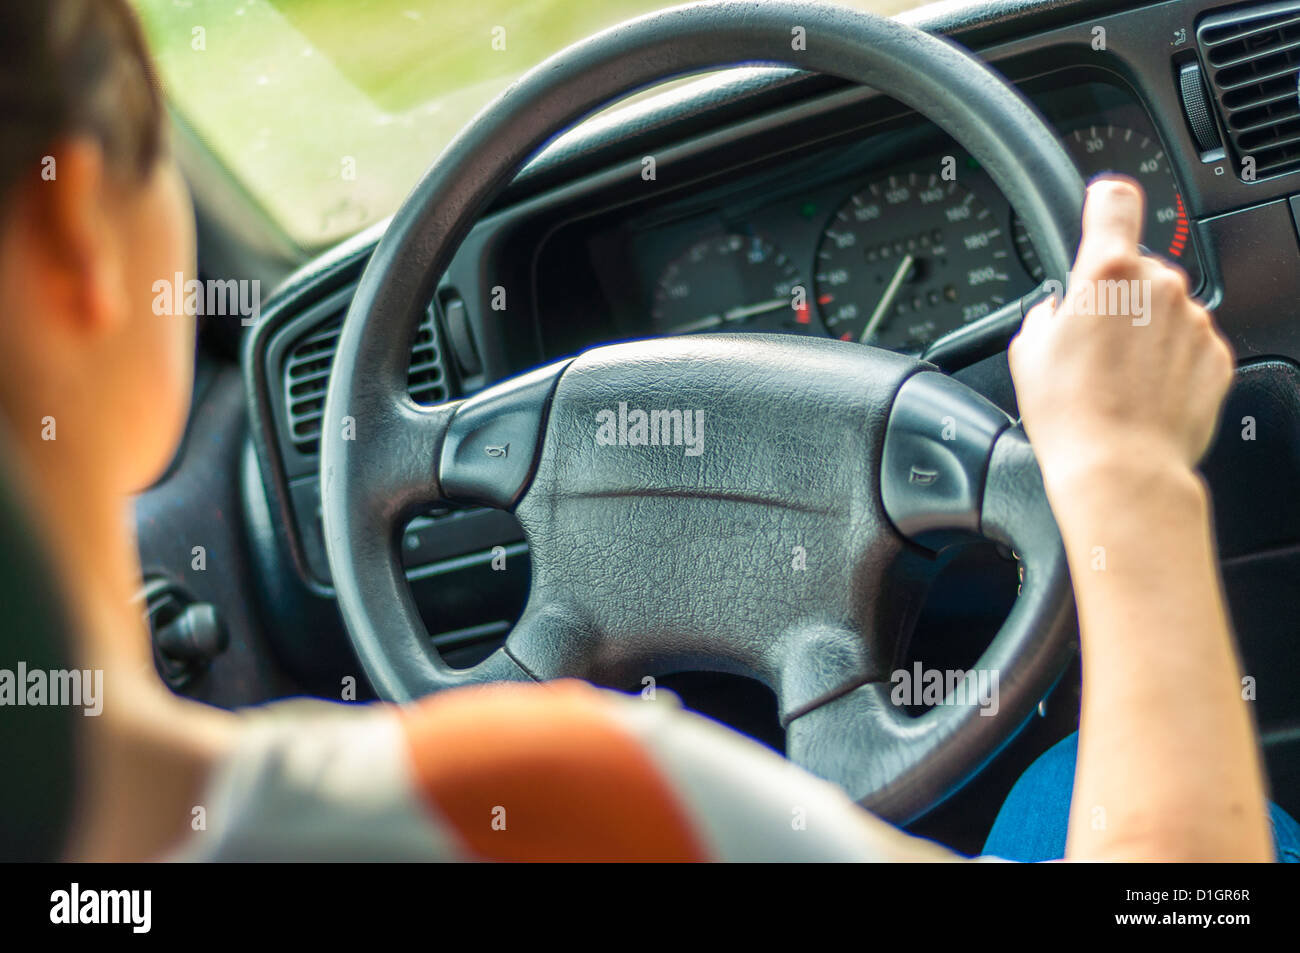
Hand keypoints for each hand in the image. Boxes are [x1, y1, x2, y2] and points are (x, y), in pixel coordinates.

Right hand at [1009, 177, 1233, 487]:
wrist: (1120, 469)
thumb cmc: (1071, 415)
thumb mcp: (1027, 353)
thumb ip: (1046, 313)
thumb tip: (1057, 312)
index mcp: (1106, 273)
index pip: (1115, 200)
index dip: (1105, 202)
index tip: (1101, 210)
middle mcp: (1158, 286)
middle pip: (1137, 270)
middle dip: (1118, 298)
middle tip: (1092, 346)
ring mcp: (1193, 320)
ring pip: (1165, 310)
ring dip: (1145, 333)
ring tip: (1118, 380)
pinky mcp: (1217, 355)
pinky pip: (1189, 345)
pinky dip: (1170, 363)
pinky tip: (1144, 394)